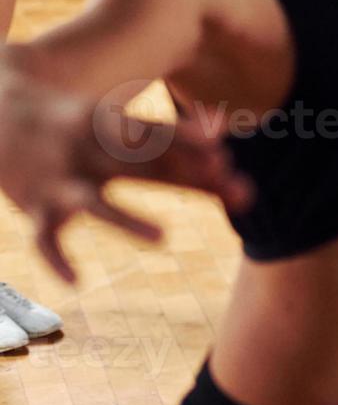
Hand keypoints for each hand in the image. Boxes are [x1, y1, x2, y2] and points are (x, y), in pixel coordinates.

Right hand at [0, 82, 252, 282]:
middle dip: (190, 178)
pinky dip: (57, 259)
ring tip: (164, 239)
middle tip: (235, 188)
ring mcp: (61, 181)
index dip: (191, 144)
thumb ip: (171, 134)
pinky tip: (78, 281)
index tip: (225, 156)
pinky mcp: (35, 209)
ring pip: (94, 203)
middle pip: (145, 168)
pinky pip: (44, 238)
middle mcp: (90, 152)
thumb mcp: (118, 122)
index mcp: (113, 127)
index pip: (158, 135)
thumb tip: (226, 126)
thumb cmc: (76, 124)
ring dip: (127, 219)